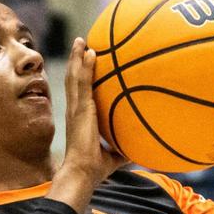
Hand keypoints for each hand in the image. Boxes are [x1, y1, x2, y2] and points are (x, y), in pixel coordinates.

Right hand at [58, 38, 125, 187]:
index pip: (79, 92)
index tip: (85, 61)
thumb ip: (124, 148)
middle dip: (76, 60)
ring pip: (75, 76)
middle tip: (81, 43)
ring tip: (81, 41)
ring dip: (78, 57)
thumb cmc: (96, 167)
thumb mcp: (114, 154)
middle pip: (74, 79)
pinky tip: (90, 53)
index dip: (80, 76)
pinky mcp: (80, 109)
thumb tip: (140, 149)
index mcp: (80, 117)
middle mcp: (75, 109)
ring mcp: (76, 108)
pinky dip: (85, 67)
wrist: (83, 172)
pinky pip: (83, 83)